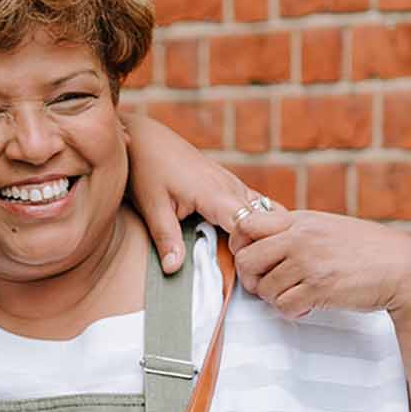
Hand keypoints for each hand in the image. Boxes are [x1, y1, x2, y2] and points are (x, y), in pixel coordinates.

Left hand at [119, 111, 260, 272]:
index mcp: (215, 192)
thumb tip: (173, 269)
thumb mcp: (152, 206)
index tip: (237, 269)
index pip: (248, 226)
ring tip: (249, 260)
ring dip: (259, 235)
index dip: (247, 249)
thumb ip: (166, 238)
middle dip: (258, 246)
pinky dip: (255, 223)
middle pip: (262, 222)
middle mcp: (231, 186)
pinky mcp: (232, 184)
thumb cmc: (147, 168)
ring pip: (263, 213)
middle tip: (247, 273)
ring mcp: (234, 183)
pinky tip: (245, 242)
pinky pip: (256, 206)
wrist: (146, 138)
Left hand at [228, 209, 410, 319]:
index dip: (240, 247)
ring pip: (264, 288)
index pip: (246, 225)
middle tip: (267, 287)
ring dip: (275, 299)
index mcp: (300, 220)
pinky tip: (307, 308)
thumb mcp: (327, 227)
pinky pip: (284, 306)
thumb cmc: (366, 249)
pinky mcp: (319, 287)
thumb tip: (262, 237)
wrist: (403, 268)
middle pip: (246, 259)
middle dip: (252, 279)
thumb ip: (296, 230)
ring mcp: (309, 262)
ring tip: (296, 297)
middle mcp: (300, 238)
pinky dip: (292, 312)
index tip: (254, 261)